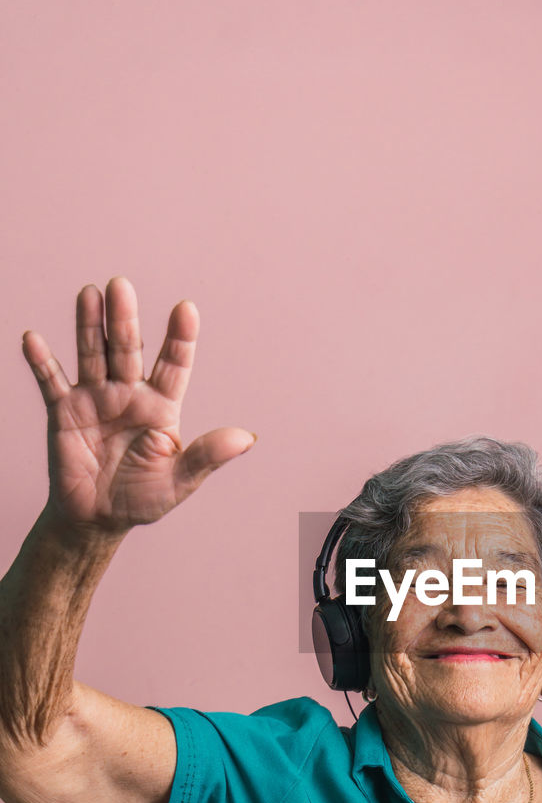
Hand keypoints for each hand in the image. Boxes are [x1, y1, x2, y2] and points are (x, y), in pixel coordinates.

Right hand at [21, 276, 256, 534]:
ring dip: (90, 325)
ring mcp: (96, 398)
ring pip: (93, 354)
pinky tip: (33, 338)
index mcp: (162, 406)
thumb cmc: (143, 497)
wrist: (98, 518)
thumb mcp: (179, 481)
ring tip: (90, 294)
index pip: (174, 365)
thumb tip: (247, 438)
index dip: (180, 338)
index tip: (186, 309)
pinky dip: (41, 362)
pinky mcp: (65, 411)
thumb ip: (207, 456)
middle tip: (121, 285)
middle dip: (125, 319)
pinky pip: (52, 382)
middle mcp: (129, 393)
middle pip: (128, 349)